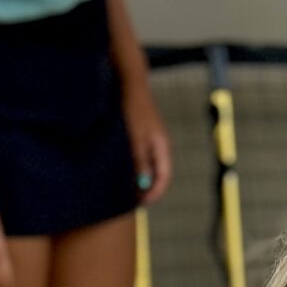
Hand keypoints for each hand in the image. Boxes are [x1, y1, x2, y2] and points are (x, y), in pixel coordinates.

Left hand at [121, 75, 172, 203]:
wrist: (129, 83)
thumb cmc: (133, 108)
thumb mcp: (135, 138)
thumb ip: (141, 162)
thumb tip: (144, 186)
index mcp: (163, 147)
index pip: (164, 178)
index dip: (154, 194)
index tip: (140, 203)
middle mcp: (160, 146)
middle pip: (157, 175)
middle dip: (146, 189)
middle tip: (131, 200)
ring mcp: (152, 141)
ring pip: (149, 168)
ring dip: (139, 179)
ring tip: (124, 188)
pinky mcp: (143, 137)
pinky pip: (142, 158)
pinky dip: (134, 168)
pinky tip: (122, 170)